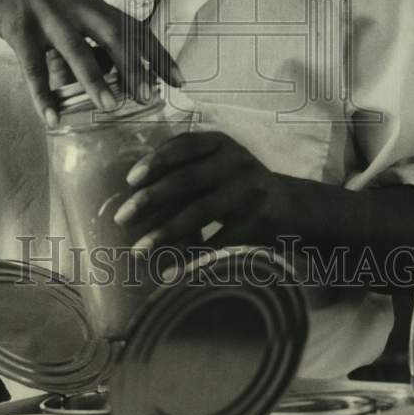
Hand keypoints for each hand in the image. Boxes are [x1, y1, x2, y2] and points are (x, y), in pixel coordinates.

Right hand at [0, 0, 181, 124]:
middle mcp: (72, 5)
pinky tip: (51, 117)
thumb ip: (85, 24)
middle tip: (151, 95)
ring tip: (112, 106)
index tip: (180, 78)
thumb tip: (110, 58)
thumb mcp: (61, 0)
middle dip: (136, 66)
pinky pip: (32, 65)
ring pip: (76, 50)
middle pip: (113, 35)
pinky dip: (42, 94)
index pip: (131, 26)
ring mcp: (45, 14)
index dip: (157, 52)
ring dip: (95, 79)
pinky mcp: (17, 26)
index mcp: (86, 1)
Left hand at [112, 130, 278, 251]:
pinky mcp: (258, 221)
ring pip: (200, 212)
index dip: (156, 161)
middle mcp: (236, 162)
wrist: (291, 206)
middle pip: (187, 179)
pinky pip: (218, 241)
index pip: (184, 145)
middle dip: (150, 199)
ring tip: (138, 251)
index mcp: (221, 143)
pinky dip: (192, 257)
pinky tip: (170, 271)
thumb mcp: (217, 163)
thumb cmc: (237, 184)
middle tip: (121, 219)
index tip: (130, 180)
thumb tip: (133, 194)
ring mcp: (249, 191)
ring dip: (165, 232)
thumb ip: (183, 169)